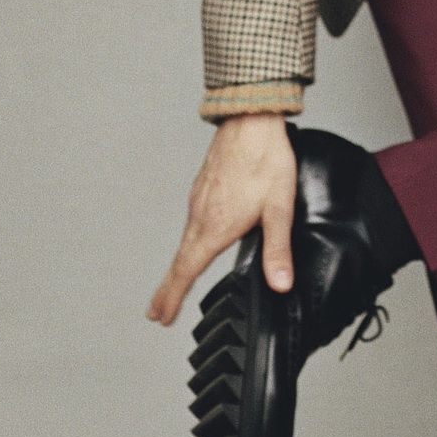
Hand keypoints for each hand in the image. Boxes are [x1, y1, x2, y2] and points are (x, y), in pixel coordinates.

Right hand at [146, 112, 296, 325]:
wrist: (251, 119)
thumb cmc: (265, 158)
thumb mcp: (279, 207)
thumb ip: (278, 249)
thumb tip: (280, 283)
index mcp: (215, 226)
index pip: (186, 271)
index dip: (172, 297)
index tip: (162, 317)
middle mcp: (200, 215)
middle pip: (179, 260)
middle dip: (167, 290)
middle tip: (156, 313)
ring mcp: (199, 199)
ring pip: (184, 240)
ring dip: (177, 266)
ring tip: (174, 284)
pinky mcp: (203, 187)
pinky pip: (190, 221)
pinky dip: (187, 241)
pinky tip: (196, 241)